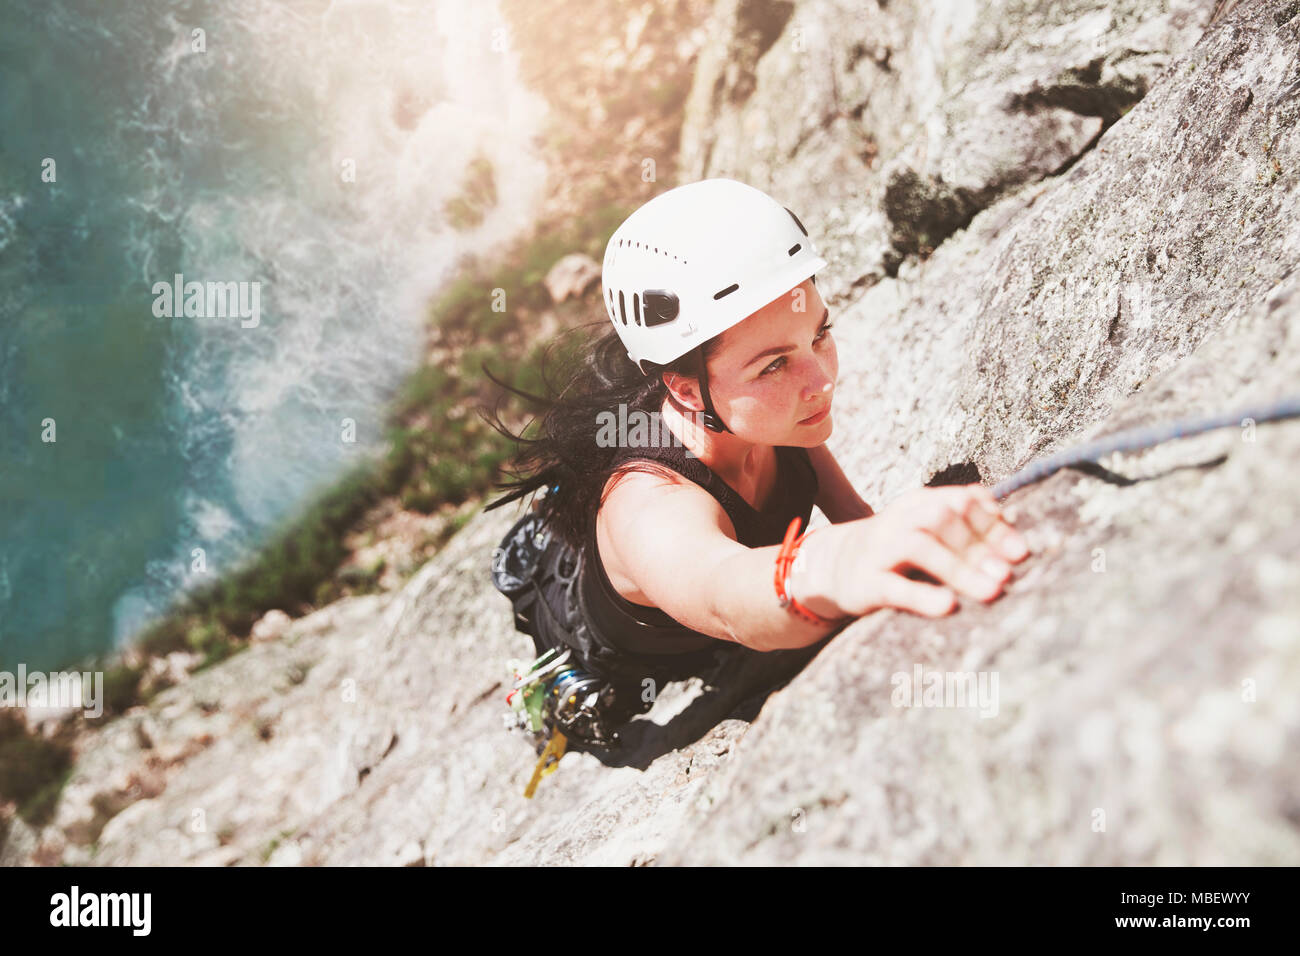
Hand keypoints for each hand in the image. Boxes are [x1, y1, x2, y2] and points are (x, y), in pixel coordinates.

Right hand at [795, 483, 1030, 618]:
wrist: (833, 566)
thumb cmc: (898, 552)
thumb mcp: (928, 530)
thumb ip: (966, 528)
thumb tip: (1015, 541)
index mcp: (919, 503)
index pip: (961, 501)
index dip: (994, 525)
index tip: (1021, 552)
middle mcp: (899, 520)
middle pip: (942, 519)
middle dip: (979, 546)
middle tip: (1007, 575)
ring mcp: (880, 550)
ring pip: (920, 546)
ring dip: (960, 568)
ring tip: (990, 591)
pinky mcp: (866, 583)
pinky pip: (895, 586)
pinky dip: (923, 596)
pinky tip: (949, 606)